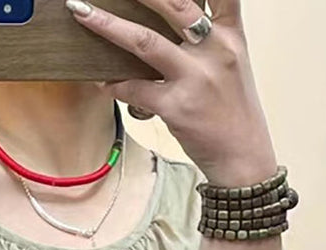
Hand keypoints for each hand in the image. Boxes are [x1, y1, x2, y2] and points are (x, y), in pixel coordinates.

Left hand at [67, 0, 278, 185]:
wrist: (242, 158)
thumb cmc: (232, 112)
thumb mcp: (232, 65)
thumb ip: (209, 38)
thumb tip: (167, 21)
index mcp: (231, 35)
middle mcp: (215, 50)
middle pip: (174, 4)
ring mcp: (195, 78)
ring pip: (144, 42)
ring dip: (108, 26)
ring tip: (82, 12)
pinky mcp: (177, 107)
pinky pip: (134, 89)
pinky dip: (113, 84)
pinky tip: (101, 82)